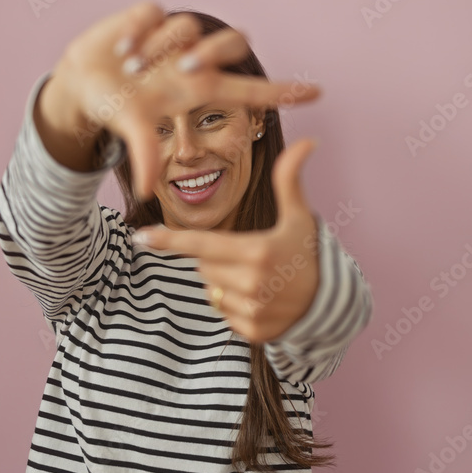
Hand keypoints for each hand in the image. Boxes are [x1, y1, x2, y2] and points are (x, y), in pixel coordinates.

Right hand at [50, 0, 319, 200]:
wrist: (80, 83)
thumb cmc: (115, 108)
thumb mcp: (131, 131)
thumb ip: (143, 156)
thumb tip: (149, 192)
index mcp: (198, 90)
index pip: (252, 89)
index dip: (283, 91)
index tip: (317, 93)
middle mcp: (192, 61)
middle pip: (233, 42)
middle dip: (212, 52)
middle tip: (183, 69)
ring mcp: (172, 37)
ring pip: (186, 27)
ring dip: (158, 49)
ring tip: (131, 66)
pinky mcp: (148, 16)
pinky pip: (153, 12)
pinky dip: (137, 31)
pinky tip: (120, 49)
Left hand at [132, 138, 321, 342]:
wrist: (330, 302)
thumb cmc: (307, 253)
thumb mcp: (299, 216)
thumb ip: (290, 179)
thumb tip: (307, 141)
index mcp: (258, 251)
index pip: (202, 244)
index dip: (169, 240)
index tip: (141, 237)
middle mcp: (253, 283)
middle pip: (203, 266)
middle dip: (217, 259)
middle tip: (248, 257)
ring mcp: (252, 310)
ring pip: (210, 290)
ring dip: (224, 283)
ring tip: (256, 279)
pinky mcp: (252, 331)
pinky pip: (223, 312)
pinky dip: (234, 305)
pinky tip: (259, 299)